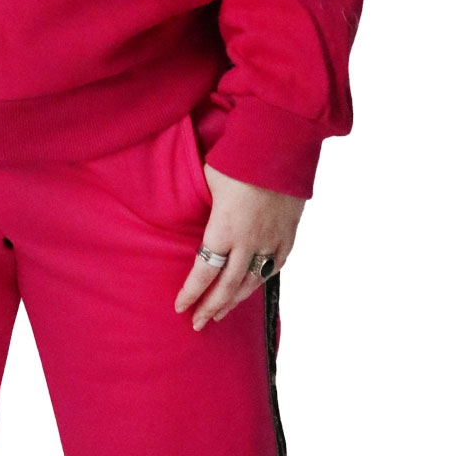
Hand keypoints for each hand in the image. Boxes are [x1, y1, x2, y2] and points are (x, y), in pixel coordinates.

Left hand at [173, 163, 304, 329]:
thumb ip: (203, 204)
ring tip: (220, 313)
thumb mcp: (208, 179)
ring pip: (252, 280)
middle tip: (197, 324)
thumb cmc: (238, 156)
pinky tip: (252, 286)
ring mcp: (272, 240)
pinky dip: (261, 279)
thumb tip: (192, 214)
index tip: (180, 307)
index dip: (191, 292)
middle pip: (228, 285)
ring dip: (235, 299)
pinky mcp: (289, 233)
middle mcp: (249, 241)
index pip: (204, 271)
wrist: (280, 144)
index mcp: (224, 228)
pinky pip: (275, 265)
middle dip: (211, 307)